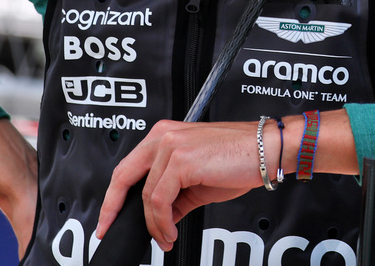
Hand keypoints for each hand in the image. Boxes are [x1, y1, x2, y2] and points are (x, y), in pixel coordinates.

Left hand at [94, 120, 267, 250]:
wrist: (266, 151)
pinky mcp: (181, 160)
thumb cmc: (239, 159)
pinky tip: (170, 231)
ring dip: (153, 225)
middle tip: (109, 230)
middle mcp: (164, 136)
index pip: (128, 168)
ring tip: (164, 238)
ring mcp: (171, 146)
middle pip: (123, 176)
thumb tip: (161, 218)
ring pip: (146, 195)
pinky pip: (160, 200)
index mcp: (165, 135)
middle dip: (113, 209)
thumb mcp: (198, 182)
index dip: (114, 196)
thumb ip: (175, 196)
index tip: (108, 217)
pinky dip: (162, 222)